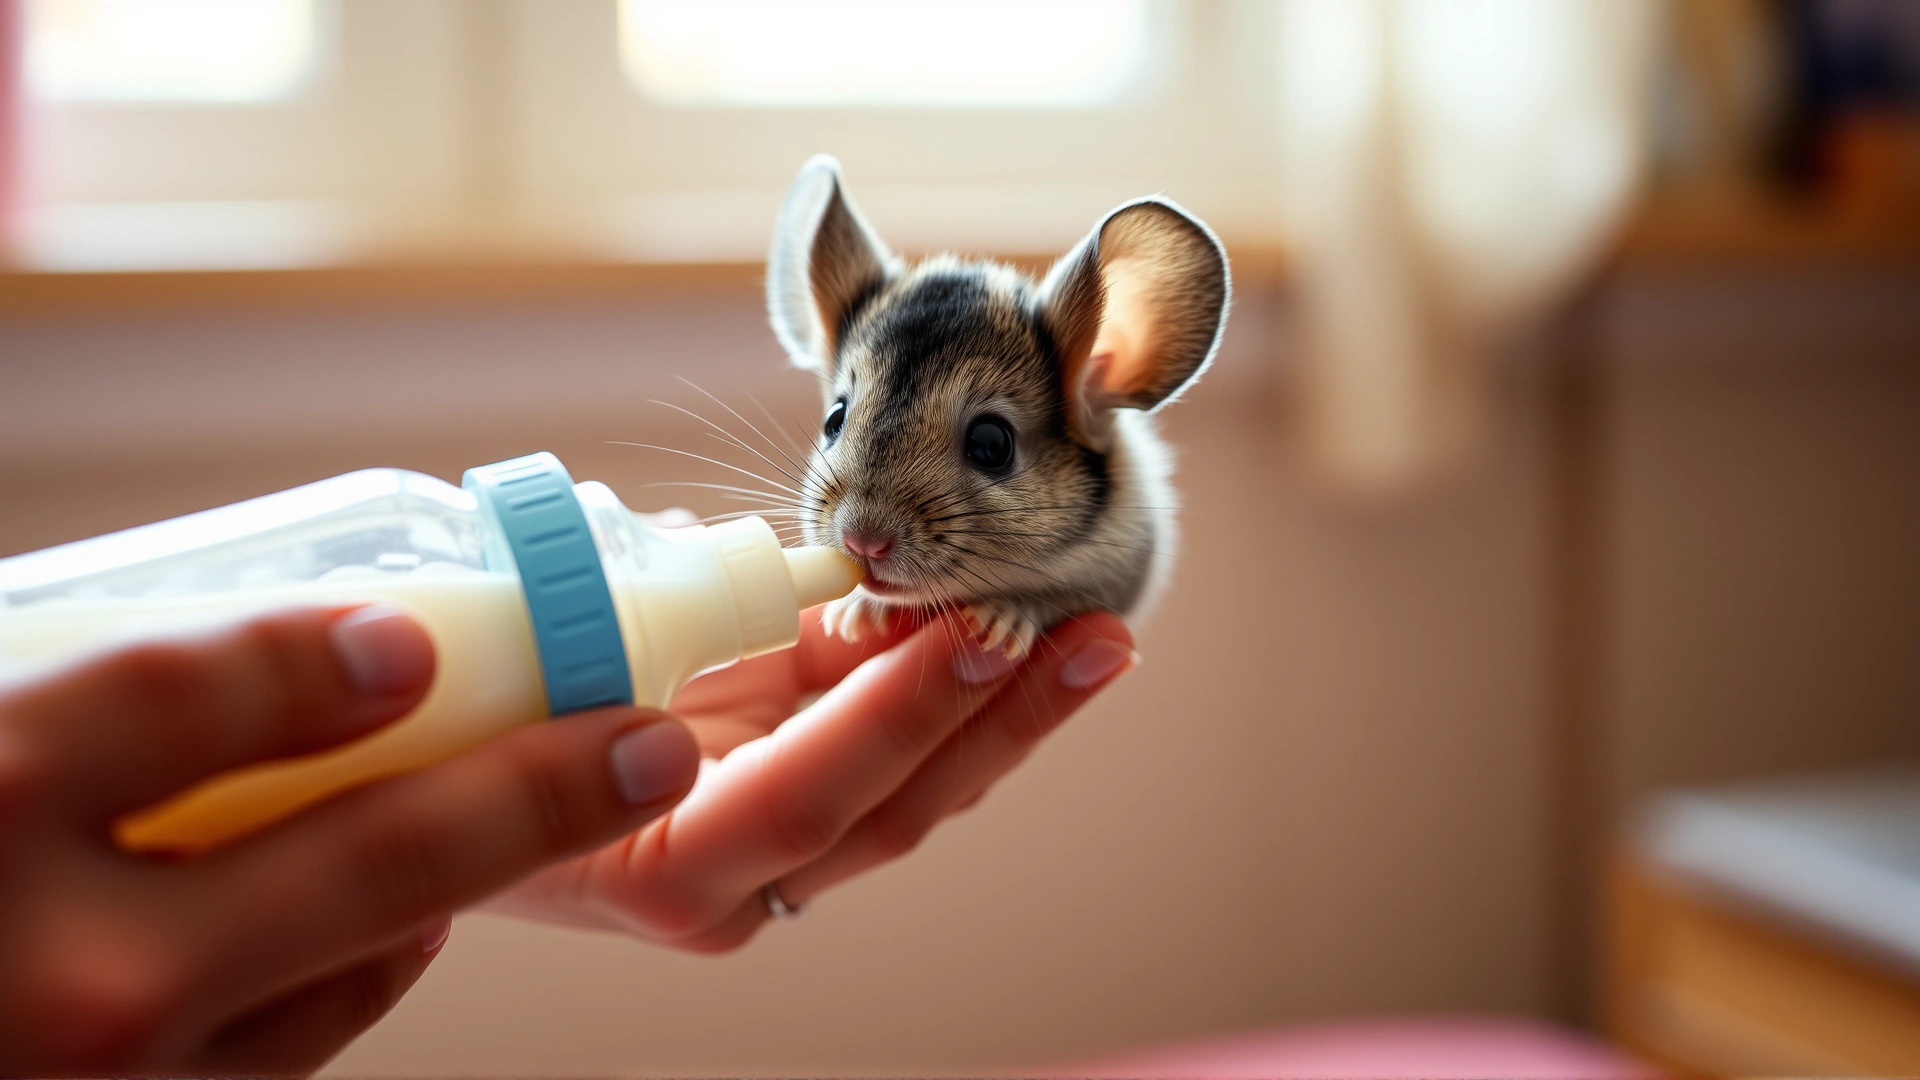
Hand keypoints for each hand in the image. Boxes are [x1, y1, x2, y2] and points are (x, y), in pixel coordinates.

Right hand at [0, 606, 699, 1074]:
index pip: (181, 703)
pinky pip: (282, 1057)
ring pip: (345, 978)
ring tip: (525, 807)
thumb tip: (275, 651)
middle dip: (531, 792)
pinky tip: (367, 925)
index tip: (420, 627)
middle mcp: (46, 975)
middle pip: (353, 864)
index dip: (317, 655)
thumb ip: (70, 691)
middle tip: (648, 739)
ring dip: (447, 891)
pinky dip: (343, 978)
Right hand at [487, 609, 1137, 950]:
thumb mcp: (557, 670)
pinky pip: (898, 757)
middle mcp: (740, 883)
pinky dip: (959, 696)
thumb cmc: (484, 730)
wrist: (462, 790)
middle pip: (899, 809)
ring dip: (1010, 711)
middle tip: (1095, 637)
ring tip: (1096, 639)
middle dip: (1002, 718)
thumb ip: (651, 632)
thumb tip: (783, 569)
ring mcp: (777, 853)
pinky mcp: (801, 801)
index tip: (975, 637)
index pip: (808, 799)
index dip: (893, 719)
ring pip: (919, 790)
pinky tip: (1029, 642)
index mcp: (665, 865)